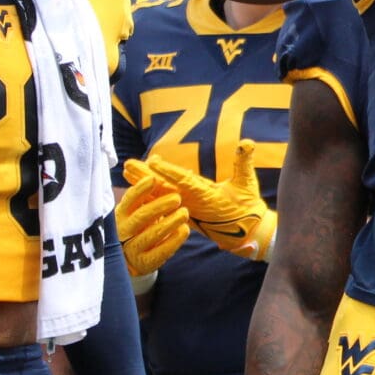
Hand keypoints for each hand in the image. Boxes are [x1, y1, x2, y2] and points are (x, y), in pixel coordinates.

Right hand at [115, 162, 190, 275]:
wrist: (133, 258)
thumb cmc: (140, 223)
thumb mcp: (141, 205)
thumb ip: (148, 186)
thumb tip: (155, 157)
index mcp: (121, 214)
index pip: (129, 200)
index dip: (139, 189)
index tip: (153, 178)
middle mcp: (124, 231)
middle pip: (140, 217)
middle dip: (159, 206)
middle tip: (177, 198)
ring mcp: (132, 249)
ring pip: (150, 235)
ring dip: (169, 223)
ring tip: (185, 213)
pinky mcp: (144, 263)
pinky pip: (159, 252)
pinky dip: (173, 241)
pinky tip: (184, 231)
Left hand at [140, 150, 275, 260]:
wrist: (246, 232)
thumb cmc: (248, 206)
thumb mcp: (248, 183)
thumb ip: (245, 162)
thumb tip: (248, 142)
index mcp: (207, 197)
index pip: (184, 183)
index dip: (169, 172)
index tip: (153, 162)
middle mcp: (192, 205)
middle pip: (164, 189)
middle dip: (146, 176)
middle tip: (128, 164)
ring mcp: (186, 209)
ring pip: (160, 195)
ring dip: (143, 183)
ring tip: (126, 171)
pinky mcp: (184, 211)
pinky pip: (162, 202)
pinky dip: (149, 193)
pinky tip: (136, 186)